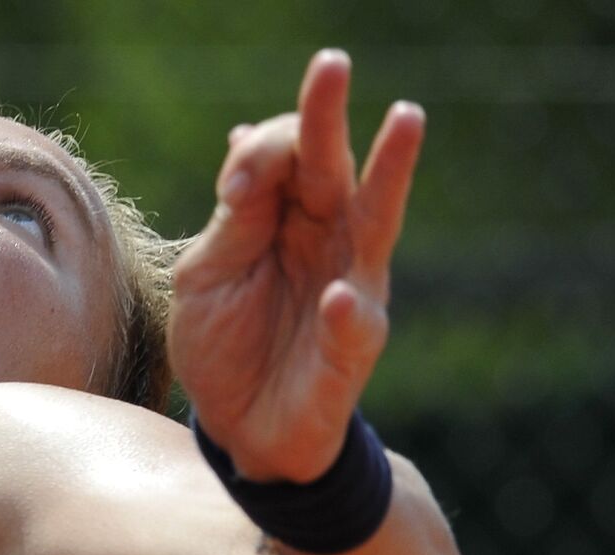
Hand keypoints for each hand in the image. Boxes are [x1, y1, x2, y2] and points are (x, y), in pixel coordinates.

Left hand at [168, 49, 424, 482]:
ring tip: (405, 122)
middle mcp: (331, 245)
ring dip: (390, 175)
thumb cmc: (227, 343)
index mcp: (291, 220)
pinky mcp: (349, 357)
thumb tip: (241, 135)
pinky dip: (348, 315)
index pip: (288, 156)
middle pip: (335, 169)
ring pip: (376, 225)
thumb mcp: (209, 273)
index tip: (232, 187)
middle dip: (331, 117)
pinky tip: (339, 297)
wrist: (239, 431)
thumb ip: (235, 217)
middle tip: (332, 64)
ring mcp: (350, 295)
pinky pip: (355, 330)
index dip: (261, 151)